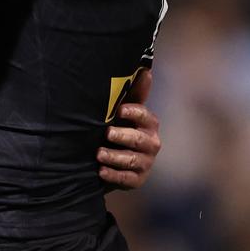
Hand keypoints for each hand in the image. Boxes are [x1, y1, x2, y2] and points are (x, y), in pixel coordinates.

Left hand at [97, 69, 160, 190]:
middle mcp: (151, 143)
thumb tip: (145, 70)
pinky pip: (126, 179)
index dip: (133, 112)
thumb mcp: (123, 110)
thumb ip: (133, 93)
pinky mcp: (137, 179)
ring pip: (131, 160)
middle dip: (122, 136)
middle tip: (106, 134)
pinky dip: (113, 175)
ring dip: (114, 157)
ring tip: (98, 154)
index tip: (119, 110)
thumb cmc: (118, 126)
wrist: (112, 158)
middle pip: (138, 139)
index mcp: (149, 123)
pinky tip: (101, 171)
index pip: (144, 116)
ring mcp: (145, 162)